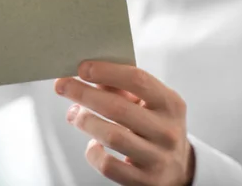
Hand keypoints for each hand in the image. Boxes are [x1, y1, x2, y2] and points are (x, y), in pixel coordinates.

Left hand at [55, 61, 194, 185]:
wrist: (179, 169)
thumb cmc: (156, 127)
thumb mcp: (150, 104)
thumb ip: (123, 87)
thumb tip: (88, 72)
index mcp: (170, 104)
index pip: (138, 80)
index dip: (107, 71)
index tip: (82, 67)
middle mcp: (167, 130)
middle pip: (117, 108)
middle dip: (84, 94)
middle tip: (63, 86)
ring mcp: (158, 158)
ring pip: (112, 136)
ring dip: (86, 121)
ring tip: (75, 114)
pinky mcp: (145, 181)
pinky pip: (108, 165)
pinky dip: (94, 152)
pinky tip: (93, 144)